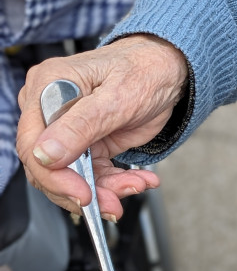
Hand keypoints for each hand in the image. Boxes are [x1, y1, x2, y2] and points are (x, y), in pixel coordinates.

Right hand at [16, 33, 188, 219]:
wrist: (170, 67)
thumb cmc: (145, 67)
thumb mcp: (117, 96)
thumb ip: (81, 125)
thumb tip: (46, 154)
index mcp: (48, 86)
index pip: (32, 143)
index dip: (54, 176)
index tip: (82, 194)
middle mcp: (51, 109)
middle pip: (49, 166)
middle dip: (81, 189)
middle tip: (112, 203)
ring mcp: (70, 129)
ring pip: (72, 176)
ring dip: (104, 191)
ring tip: (134, 186)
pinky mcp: (88, 144)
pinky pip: (93, 175)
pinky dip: (115, 184)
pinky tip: (138, 180)